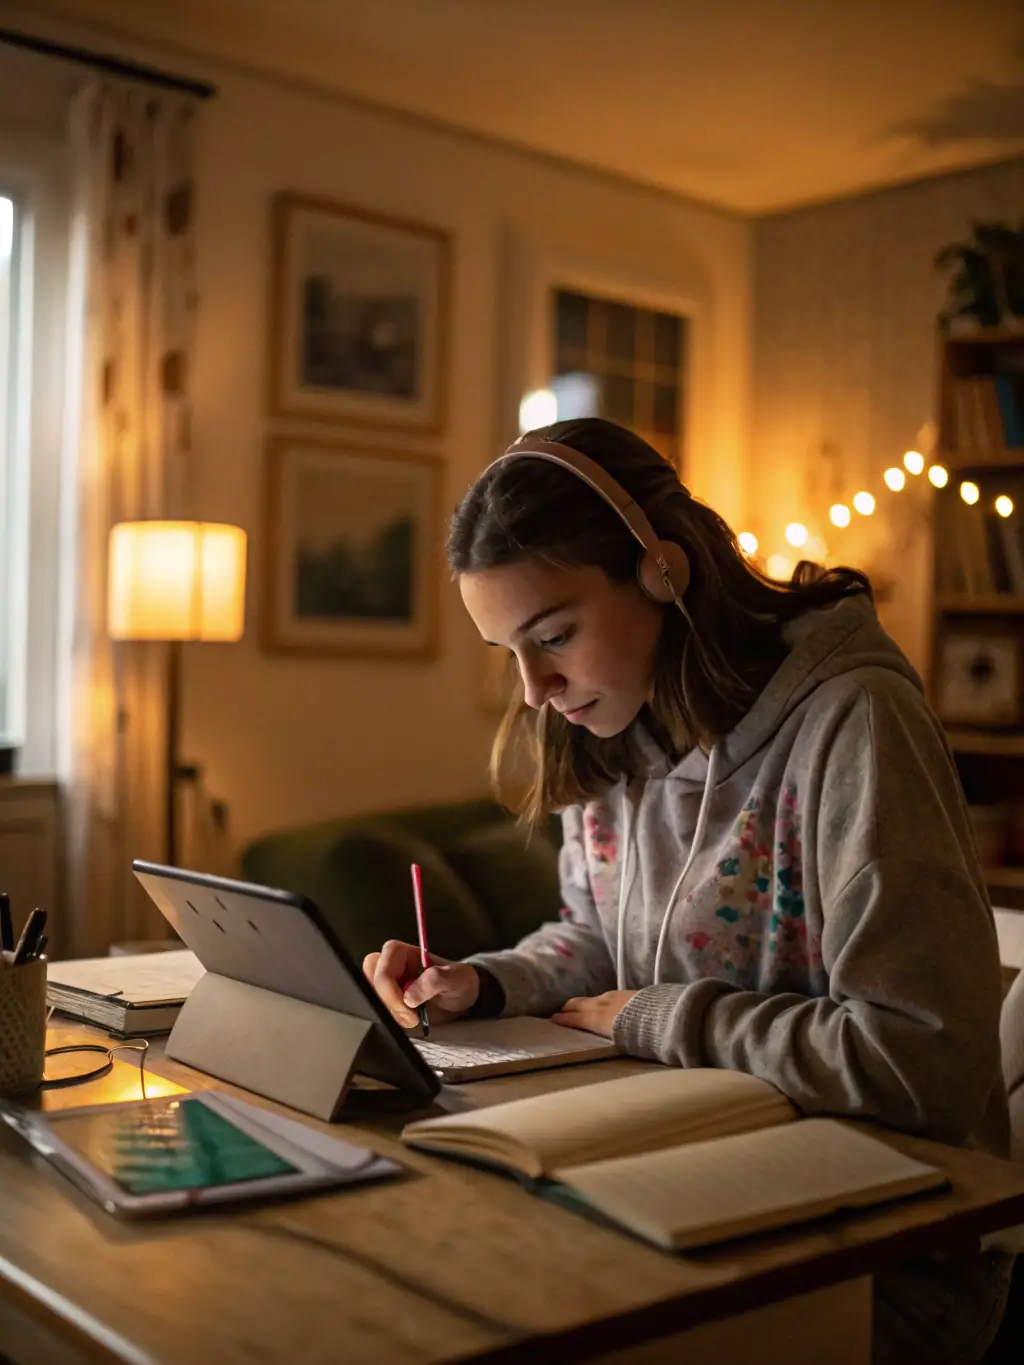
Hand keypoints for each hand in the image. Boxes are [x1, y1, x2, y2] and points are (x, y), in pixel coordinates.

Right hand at [362, 940, 480, 1028]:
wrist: (464, 998)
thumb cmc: (460, 981)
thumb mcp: (455, 978)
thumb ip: (434, 981)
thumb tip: (409, 997)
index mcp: (402, 953)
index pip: (383, 968)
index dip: (390, 990)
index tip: (409, 1008)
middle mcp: (391, 966)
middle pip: (371, 982)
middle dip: (388, 1003)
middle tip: (411, 1017)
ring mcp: (388, 984)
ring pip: (372, 998)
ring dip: (390, 1013)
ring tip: (413, 1019)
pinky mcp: (389, 1001)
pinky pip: (378, 1010)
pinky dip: (391, 1019)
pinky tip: (409, 1021)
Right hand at [550, 989, 639, 1038]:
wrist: (665, 1015)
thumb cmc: (643, 1036)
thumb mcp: (623, 1043)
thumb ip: (609, 1038)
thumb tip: (605, 1041)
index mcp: (599, 1018)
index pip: (577, 1018)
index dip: (564, 1019)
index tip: (553, 1018)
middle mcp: (603, 1004)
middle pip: (581, 1003)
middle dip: (569, 1007)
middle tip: (562, 1010)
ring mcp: (616, 996)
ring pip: (593, 998)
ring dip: (585, 1003)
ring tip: (581, 1007)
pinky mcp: (628, 992)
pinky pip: (606, 996)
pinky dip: (598, 1000)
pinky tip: (603, 1003)